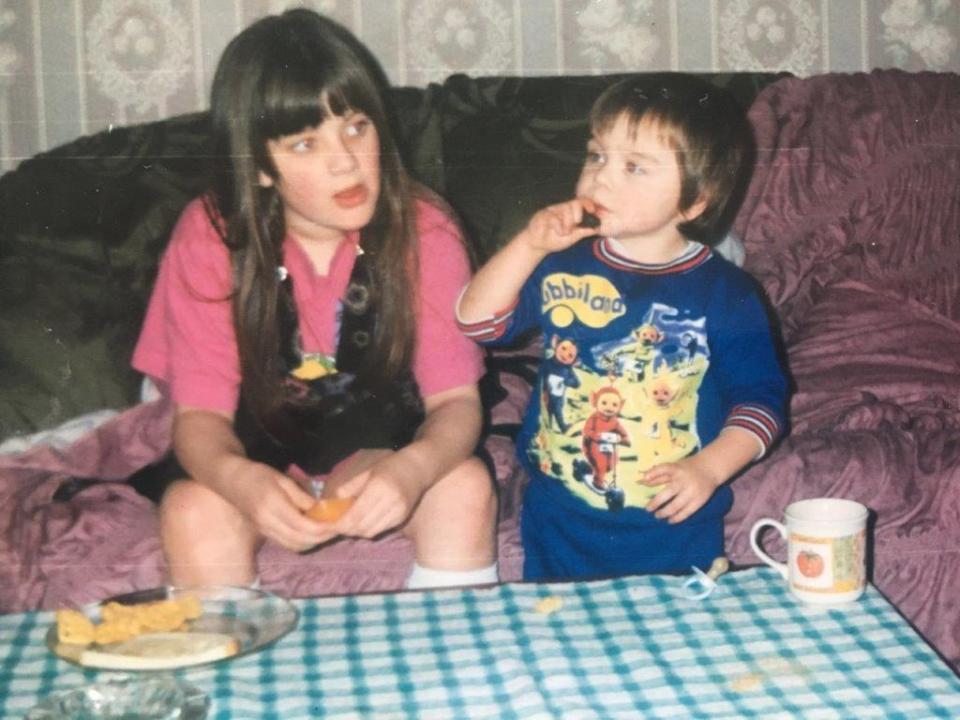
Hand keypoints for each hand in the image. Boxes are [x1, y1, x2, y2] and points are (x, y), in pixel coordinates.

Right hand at [220, 457, 334, 551]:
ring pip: (293, 546)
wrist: (229, 480)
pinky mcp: (263, 533)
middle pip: (299, 540)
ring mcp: (264, 530)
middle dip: (321, 538)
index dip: (322, 528)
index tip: (337, 523)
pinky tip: (311, 533)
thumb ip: (301, 497)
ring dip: (312, 543)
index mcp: (273, 505)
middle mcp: (267, 522)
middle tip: (337, 529)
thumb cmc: (257, 474)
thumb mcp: (282, 480)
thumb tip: (321, 510)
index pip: (302, 525)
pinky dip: (301, 542)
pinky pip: (286, 544)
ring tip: (326, 532)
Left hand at [326, 450, 429, 539]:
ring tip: (348, 523)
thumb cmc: (390, 466)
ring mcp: (398, 511)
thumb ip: (350, 487)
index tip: (328, 525)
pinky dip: (369, 529)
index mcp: (379, 487)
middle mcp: (390, 502)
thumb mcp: (367, 472)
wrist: (418, 468)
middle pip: (362, 527)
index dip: (340, 525)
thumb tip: (332, 502)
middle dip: (346, 530)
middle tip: (335, 525)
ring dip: (356, 531)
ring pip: (371, 532)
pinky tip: (363, 521)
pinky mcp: (402, 518)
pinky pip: (381, 530)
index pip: (356, 515)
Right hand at [519, 197, 598, 253]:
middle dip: (577, 216)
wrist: (539, 246)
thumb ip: (584, 231)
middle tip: (574, 226)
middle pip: (574, 203)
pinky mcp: (542, 215)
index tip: (593, 210)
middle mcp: (562, 209)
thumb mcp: (573, 237)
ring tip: (563, 232)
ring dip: (567, 223)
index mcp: (571, 212)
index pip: (581, 202)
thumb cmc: (556, 239)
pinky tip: (557, 232)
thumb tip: (598, 227)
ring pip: (564, 209)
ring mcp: (552, 210)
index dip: (588, 204)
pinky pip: (552, 217)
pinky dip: (557, 226)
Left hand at [639, 455, 721, 523]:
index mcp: (677, 469)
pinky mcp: (699, 501)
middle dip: (656, 502)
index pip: (664, 469)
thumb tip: (641, 481)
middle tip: (648, 509)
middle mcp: (684, 480)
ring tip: (658, 515)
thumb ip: (658, 474)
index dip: (653, 473)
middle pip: (668, 493)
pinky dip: (677, 518)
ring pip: (676, 505)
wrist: (710, 468)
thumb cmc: (687, 468)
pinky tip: (670, 520)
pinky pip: (687, 512)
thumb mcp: (674, 467)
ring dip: (665, 512)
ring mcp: (692, 492)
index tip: (643, 480)